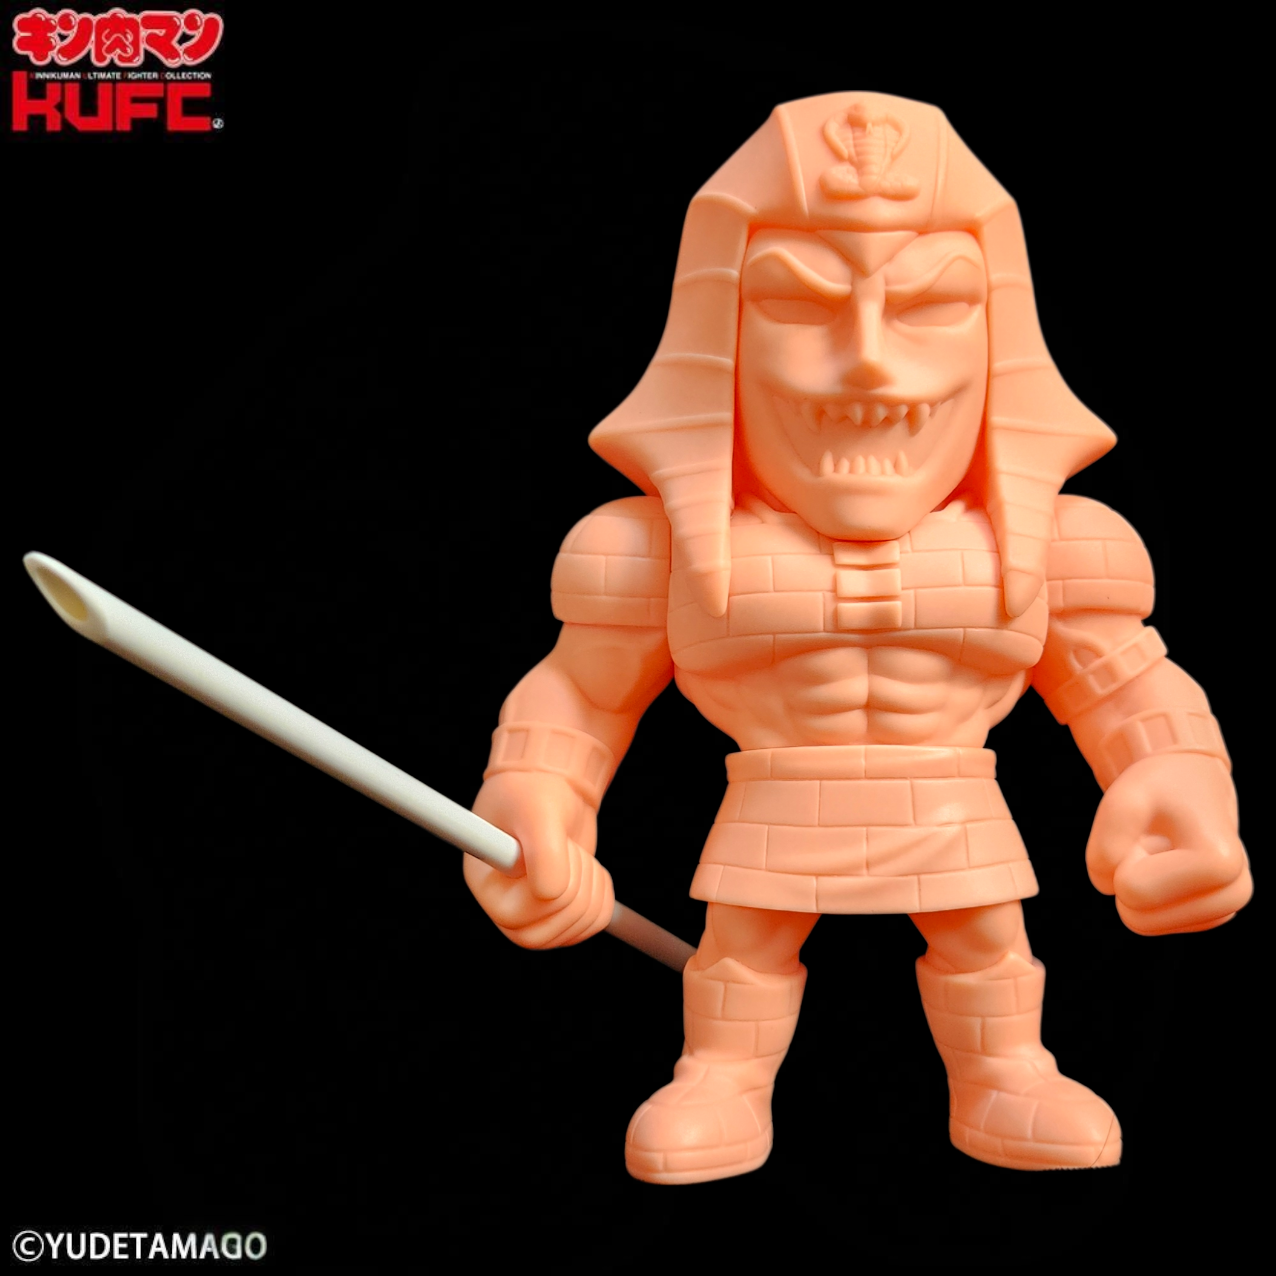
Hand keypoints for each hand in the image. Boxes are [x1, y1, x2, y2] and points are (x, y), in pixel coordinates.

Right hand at [464, 770, 613, 948]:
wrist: (552, 788)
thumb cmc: (533, 793)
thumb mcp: (537, 813)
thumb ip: (543, 853)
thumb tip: (553, 895)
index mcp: (485, 885)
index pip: (517, 918)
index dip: (547, 887)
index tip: (551, 843)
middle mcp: (505, 908)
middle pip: (547, 933)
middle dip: (574, 885)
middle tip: (565, 847)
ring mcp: (536, 917)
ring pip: (578, 926)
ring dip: (590, 882)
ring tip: (572, 852)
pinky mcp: (564, 914)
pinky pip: (596, 921)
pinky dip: (602, 890)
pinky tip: (586, 867)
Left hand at [1086, 754, 1251, 934]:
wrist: (1189, 783)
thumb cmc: (1158, 789)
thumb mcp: (1123, 799)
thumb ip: (1106, 843)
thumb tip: (1108, 887)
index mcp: (1220, 864)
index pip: (1132, 890)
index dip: (1123, 858)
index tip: (1147, 831)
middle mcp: (1235, 893)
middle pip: (1137, 918)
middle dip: (1128, 877)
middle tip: (1150, 843)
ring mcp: (1225, 910)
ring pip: (1142, 924)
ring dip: (1138, 886)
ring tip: (1160, 851)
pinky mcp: (1210, 918)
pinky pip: (1150, 923)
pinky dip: (1147, 896)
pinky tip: (1165, 866)